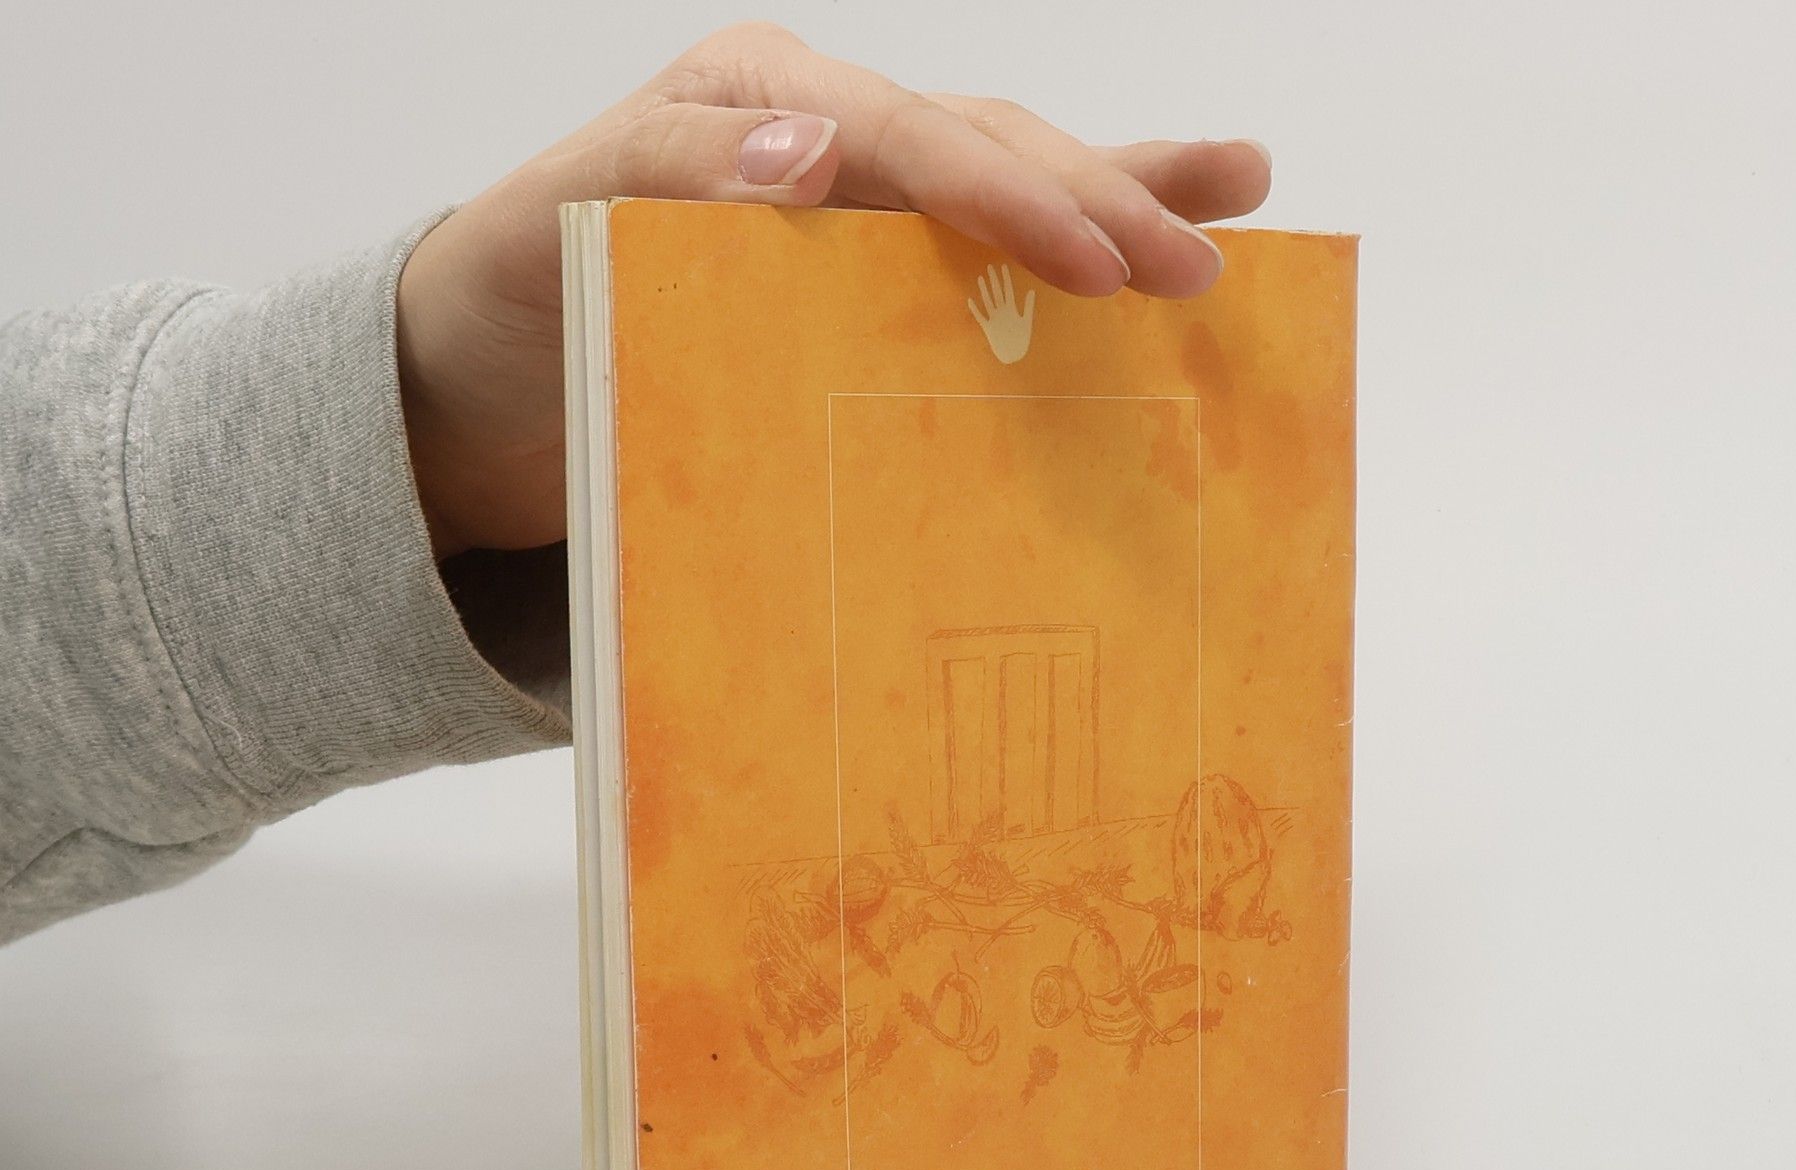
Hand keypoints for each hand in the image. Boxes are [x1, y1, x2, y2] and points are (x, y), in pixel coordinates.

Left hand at [395, 21, 1271, 558]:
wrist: (488, 370)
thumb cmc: (519, 295)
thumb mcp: (563, 226)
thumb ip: (671, 178)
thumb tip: (808, 150)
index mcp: (751, 101)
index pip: (900, 134)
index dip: (999, 195)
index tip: (1083, 260)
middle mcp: (820, 130)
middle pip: (980, 143)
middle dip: (1093, 199)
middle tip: (1190, 267)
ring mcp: (856, 193)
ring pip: (1009, 173)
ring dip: (1123, 186)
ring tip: (1236, 193)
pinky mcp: (872, 259)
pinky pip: (986, 240)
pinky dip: (1080, 221)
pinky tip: (1189, 207)